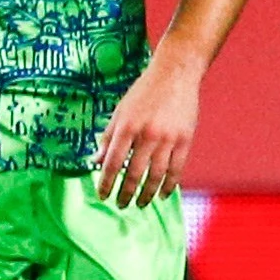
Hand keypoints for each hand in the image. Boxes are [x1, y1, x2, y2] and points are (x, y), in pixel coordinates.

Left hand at [94, 56, 201, 208]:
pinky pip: (177, 169)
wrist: (175, 74)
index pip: (112, 162)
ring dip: (147, 194)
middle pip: (134, 173)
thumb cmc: (143, 92)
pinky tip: (162, 194)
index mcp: (127, 126)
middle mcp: (147, 134)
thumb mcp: (120, 111)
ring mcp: (168, 138)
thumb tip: (94, 161)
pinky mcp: (185, 140)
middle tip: (121, 204)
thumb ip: (108, 137)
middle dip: (126, 193)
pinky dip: (169, 185)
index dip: (106, 181)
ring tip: (140, 204)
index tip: (102, 195)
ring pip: (157, 175)